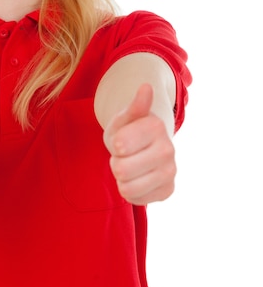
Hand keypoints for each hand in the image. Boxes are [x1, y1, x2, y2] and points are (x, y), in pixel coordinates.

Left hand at [103, 83, 175, 204]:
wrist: (142, 146)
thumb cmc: (128, 129)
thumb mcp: (124, 117)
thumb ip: (135, 106)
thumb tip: (146, 87)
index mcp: (156, 126)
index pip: (119, 145)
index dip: (115, 144)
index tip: (121, 140)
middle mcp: (168, 149)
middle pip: (121, 170)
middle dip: (116, 163)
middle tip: (124, 155)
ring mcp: (170, 171)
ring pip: (128, 187)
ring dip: (122, 178)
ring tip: (129, 166)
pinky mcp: (168, 190)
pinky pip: (137, 199)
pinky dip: (130, 191)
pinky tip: (137, 178)